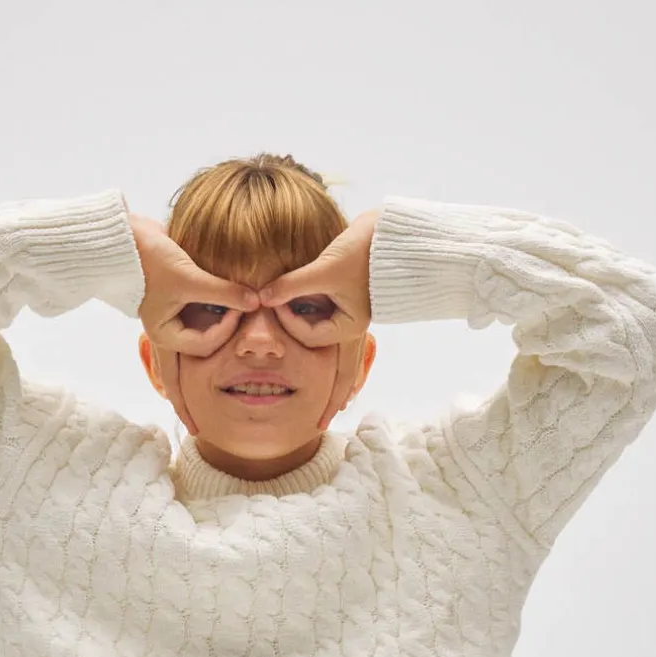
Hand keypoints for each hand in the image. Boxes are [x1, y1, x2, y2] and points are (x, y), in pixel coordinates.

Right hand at [129, 212, 260, 434]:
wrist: (125, 238)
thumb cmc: (150, 260)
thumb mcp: (188, 277)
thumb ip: (224, 291)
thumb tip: (257, 302)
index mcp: (164, 333)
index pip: (203, 347)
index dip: (225, 330)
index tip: (239, 307)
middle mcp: (166, 332)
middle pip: (179, 377)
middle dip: (186, 402)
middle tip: (198, 425)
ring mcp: (169, 321)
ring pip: (187, 355)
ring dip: (200, 368)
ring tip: (206, 399)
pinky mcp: (175, 306)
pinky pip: (193, 328)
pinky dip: (205, 334)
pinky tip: (213, 345)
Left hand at [255, 208, 377, 429]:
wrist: (394, 232)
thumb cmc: (363, 250)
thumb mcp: (325, 269)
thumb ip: (292, 285)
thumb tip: (261, 298)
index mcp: (351, 324)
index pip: (311, 337)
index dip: (289, 322)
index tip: (273, 301)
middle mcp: (355, 326)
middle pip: (343, 373)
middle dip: (331, 398)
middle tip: (319, 424)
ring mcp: (357, 317)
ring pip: (346, 359)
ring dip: (337, 381)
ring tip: (333, 405)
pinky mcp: (355, 305)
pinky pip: (343, 340)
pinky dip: (336, 355)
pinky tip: (331, 362)